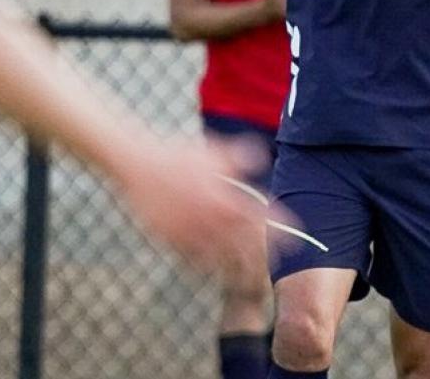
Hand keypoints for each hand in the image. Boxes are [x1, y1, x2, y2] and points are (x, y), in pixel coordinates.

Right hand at [112, 138, 281, 282]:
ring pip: (219, 258)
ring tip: (252, 276)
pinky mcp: (171, 240)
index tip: (293, 237)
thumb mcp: (211, 152)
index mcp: (221, 197)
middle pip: (242, 245)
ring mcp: (189, 231)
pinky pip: (193, 260)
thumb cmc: (176, 156)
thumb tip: (262, 156)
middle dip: (262, 256)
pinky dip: (207, 266)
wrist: (136, 166)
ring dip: (237, 266)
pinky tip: (216, 268)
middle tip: (276, 264)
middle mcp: (208, 217)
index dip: (277, 228)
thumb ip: (239, 157)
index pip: (257, 217)